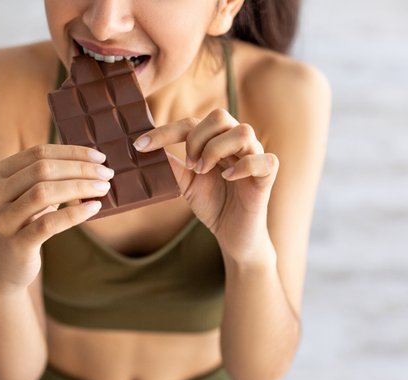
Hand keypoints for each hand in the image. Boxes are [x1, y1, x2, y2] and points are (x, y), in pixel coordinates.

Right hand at [0, 144, 112, 292]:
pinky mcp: (15, 244)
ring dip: (80, 187)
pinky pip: (49, 223)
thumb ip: (48, 180)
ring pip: (44, 192)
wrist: (2, 272)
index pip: (37, 153)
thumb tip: (91, 164)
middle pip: (42, 169)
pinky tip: (94, 208)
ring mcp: (0, 220)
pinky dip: (75, 213)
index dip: (71, 152)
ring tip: (103, 188)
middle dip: (80, 168)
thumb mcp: (27, 199)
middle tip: (107, 174)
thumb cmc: (21, 228)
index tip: (99, 157)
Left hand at [133, 109, 278, 261]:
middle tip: (189, 165)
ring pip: (243, 131)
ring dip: (216, 150)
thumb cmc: (213, 205)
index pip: (191, 122)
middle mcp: (237, 143)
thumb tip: (145, 149)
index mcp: (216, 141)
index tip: (140, 146)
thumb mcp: (185, 184)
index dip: (164, 131)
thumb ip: (172, 165)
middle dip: (197, 139)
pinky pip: (265, 159)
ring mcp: (254, 156)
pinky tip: (228, 178)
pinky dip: (244, 166)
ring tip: (204, 171)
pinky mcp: (268, 176)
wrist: (233, 234)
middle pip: (219, 116)